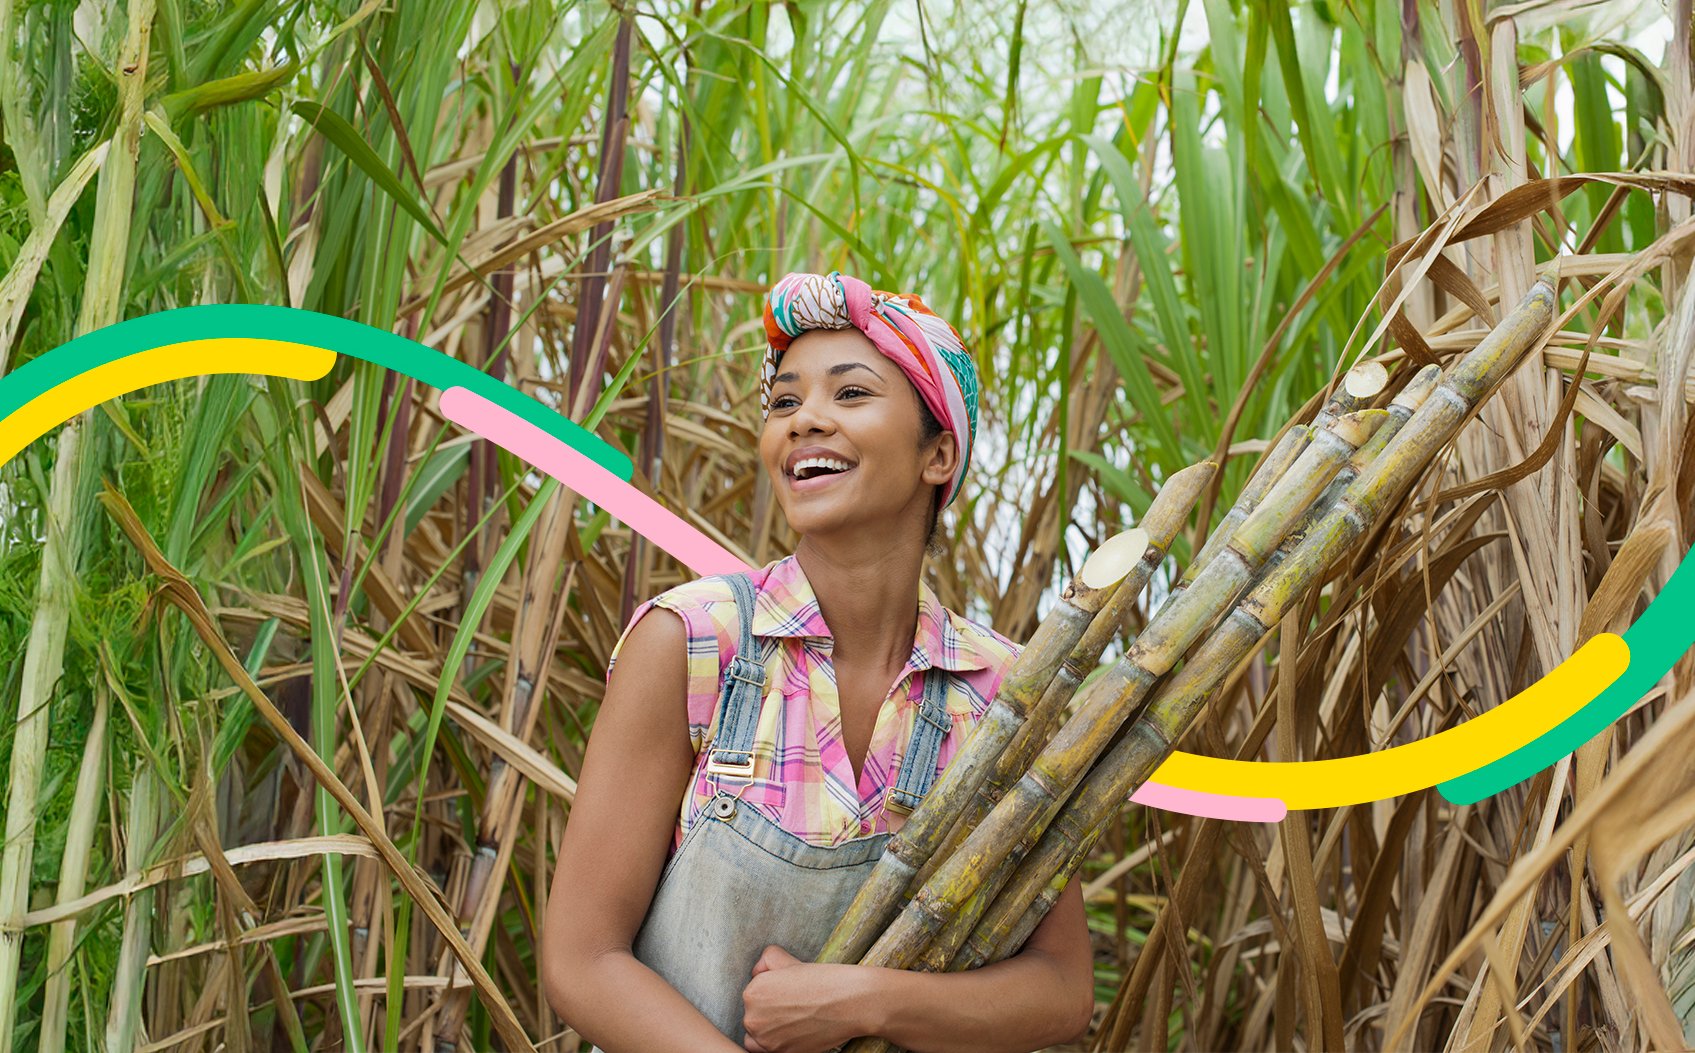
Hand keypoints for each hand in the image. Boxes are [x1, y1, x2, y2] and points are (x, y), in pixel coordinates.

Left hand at [741, 945, 878, 1052]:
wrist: (851, 1003)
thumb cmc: (822, 980)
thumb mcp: (789, 961)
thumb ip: (766, 961)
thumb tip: (757, 971)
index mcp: (753, 993)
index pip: (753, 994)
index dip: (771, 992)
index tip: (788, 993)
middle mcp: (754, 1019)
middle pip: (754, 1016)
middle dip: (769, 1011)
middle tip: (794, 1005)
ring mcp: (767, 1040)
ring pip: (758, 1035)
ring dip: (770, 1029)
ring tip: (793, 1020)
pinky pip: (767, 1050)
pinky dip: (777, 1043)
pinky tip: (793, 1032)